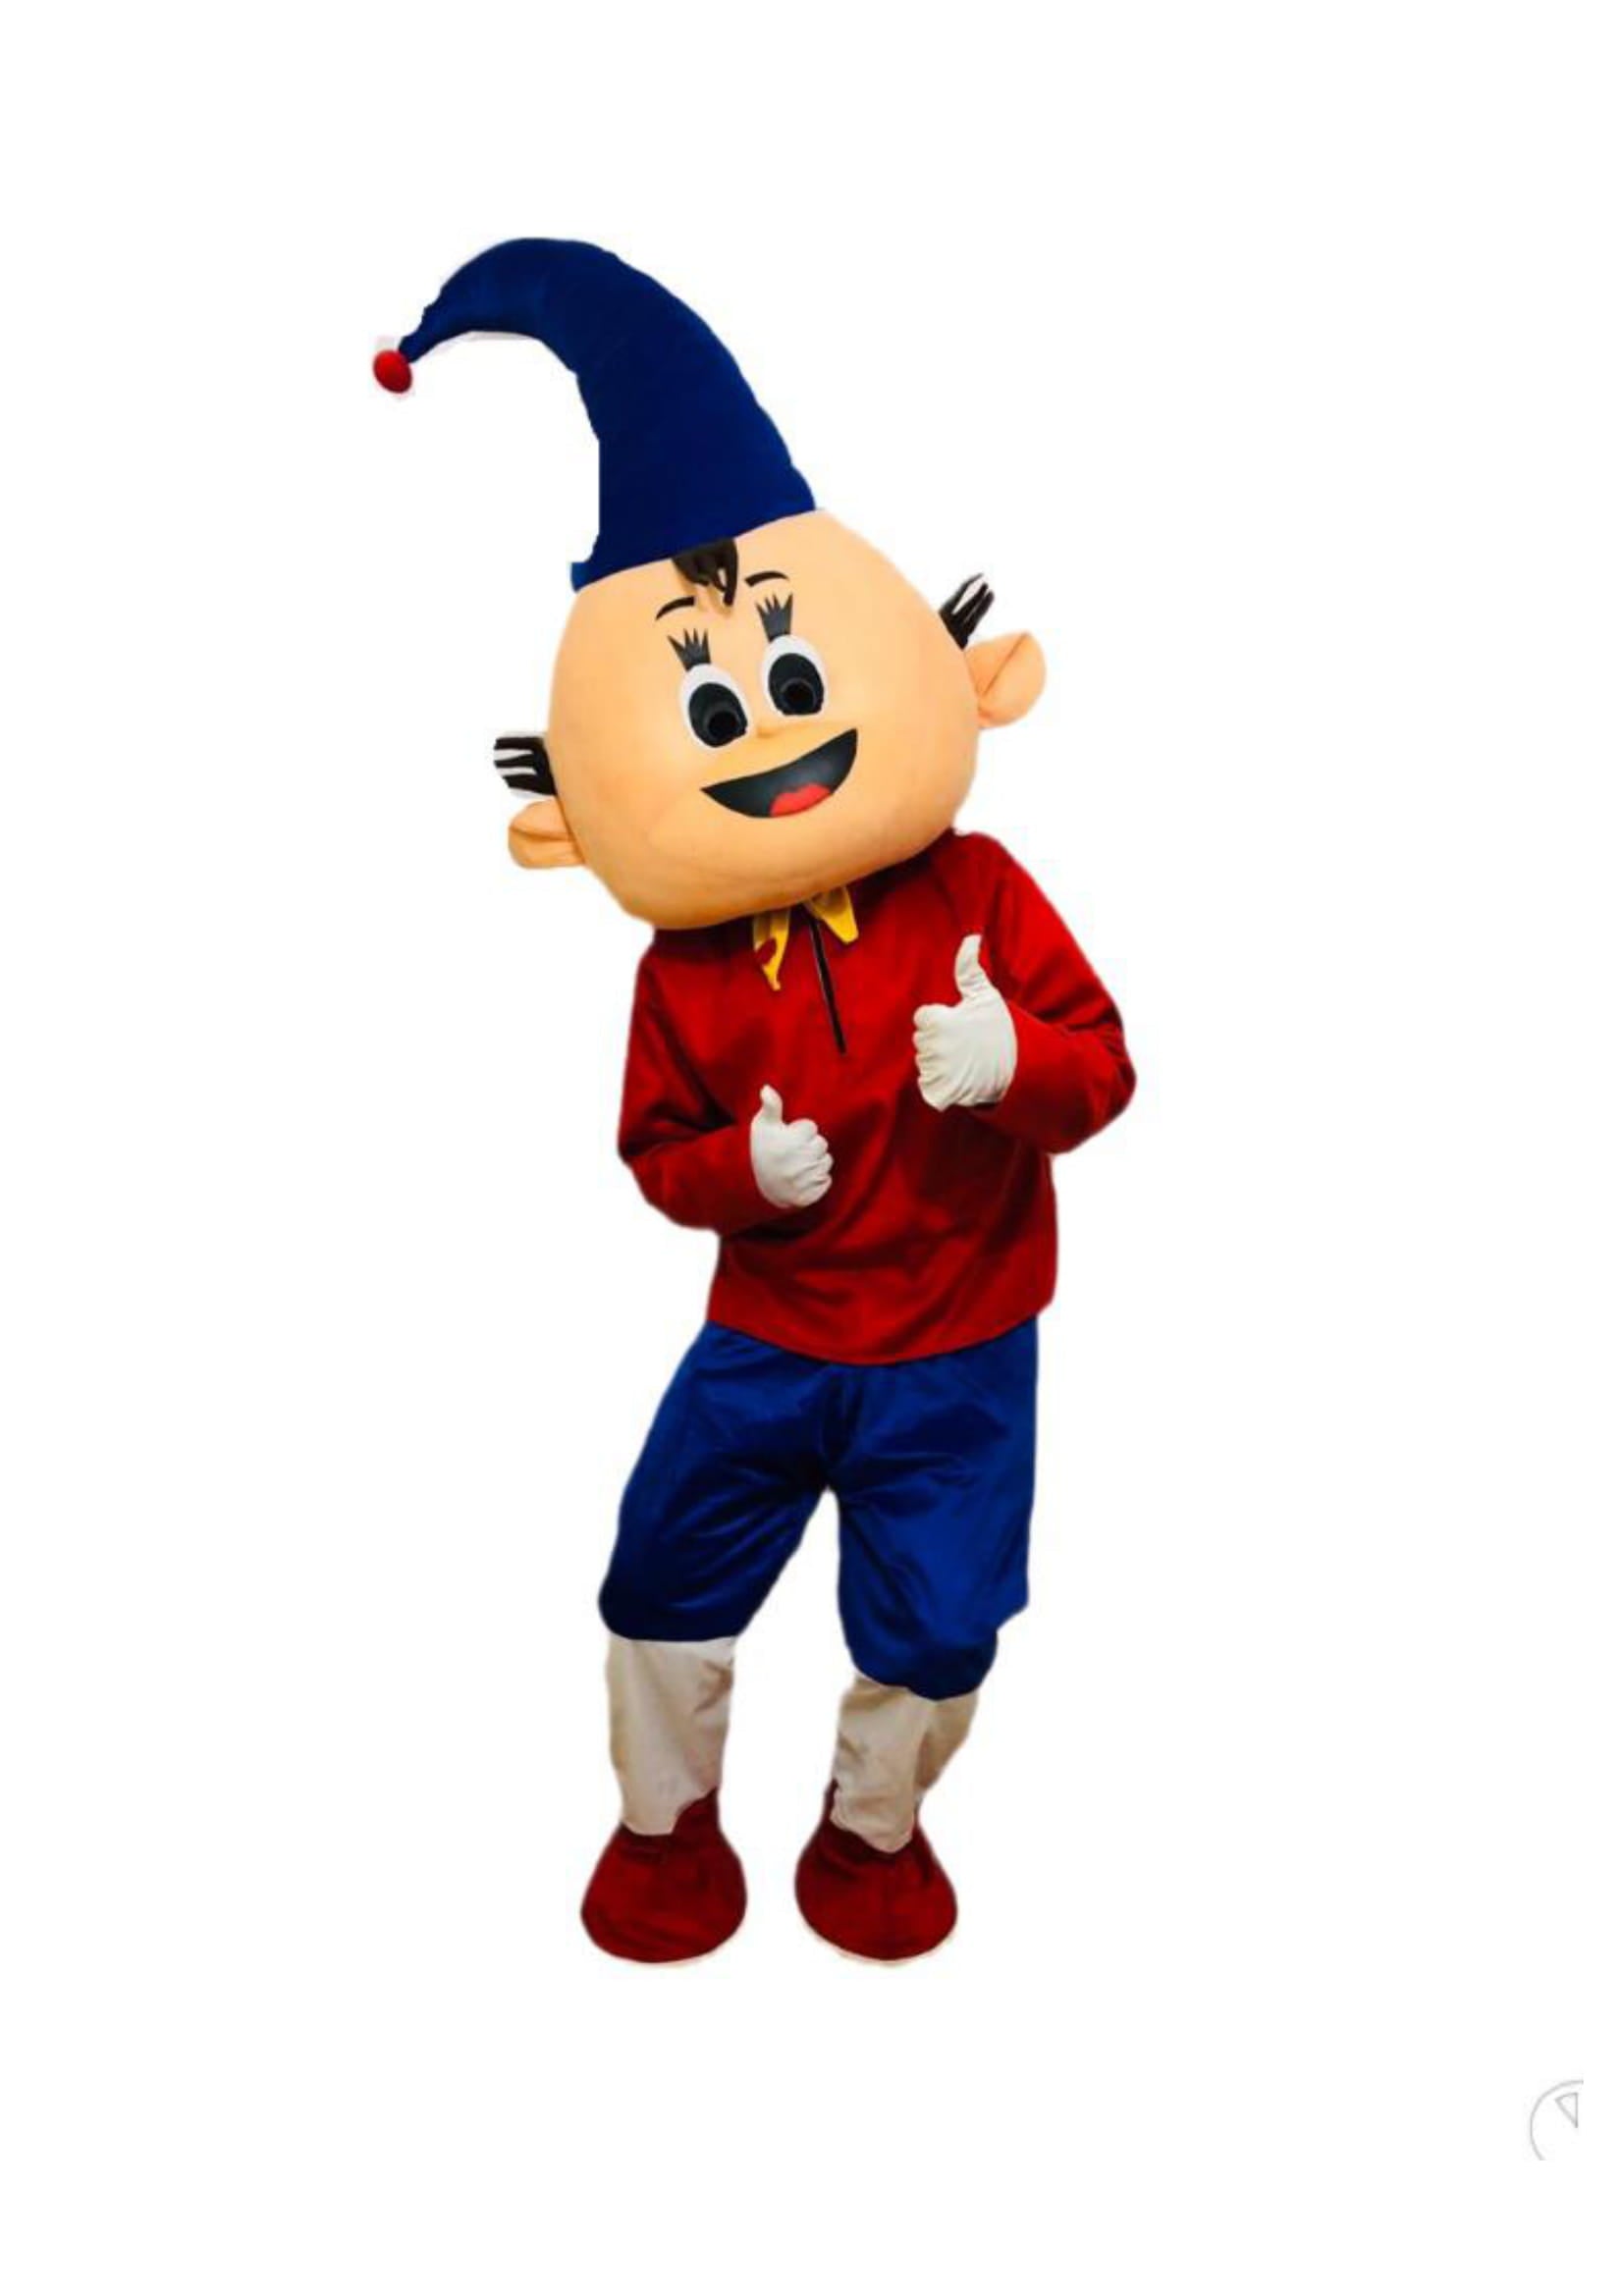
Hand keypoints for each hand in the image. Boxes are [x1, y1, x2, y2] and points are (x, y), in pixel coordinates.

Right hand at [750, 1085, 833, 1209]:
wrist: (757, 1188)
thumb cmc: (761, 1151)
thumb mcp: (761, 1127)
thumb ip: (770, 1107)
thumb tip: (767, 1088)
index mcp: (789, 1142)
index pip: (811, 1127)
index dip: (799, 1131)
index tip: (787, 1139)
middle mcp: (799, 1161)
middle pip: (822, 1144)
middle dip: (810, 1146)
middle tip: (793, 1153)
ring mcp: (805, 1180)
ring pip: (826, 1162)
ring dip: (815, 1162)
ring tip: (797, 1166)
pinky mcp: (811, 1195)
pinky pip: (827, 1180)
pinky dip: (817, 1180)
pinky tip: (802, 1180)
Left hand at [913, 934, 1016, 1110]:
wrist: (1020, 1065)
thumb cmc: (1001, 1028)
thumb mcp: (985, 994)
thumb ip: (968, 967)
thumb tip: (971, 936)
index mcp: (936, 1021)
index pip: (923, 1019)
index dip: (942, 1020)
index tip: (961, 1025)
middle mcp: (931, 1046)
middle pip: (923, 1042)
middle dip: (940, 1041)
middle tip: (967, 1043)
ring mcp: (935, 1071)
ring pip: (926, 1064)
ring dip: (941, 1063)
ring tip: (966, 1061)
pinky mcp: (940, 1092)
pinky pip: (928, 1087)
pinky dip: (941, 1086)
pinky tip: (960, 1078)